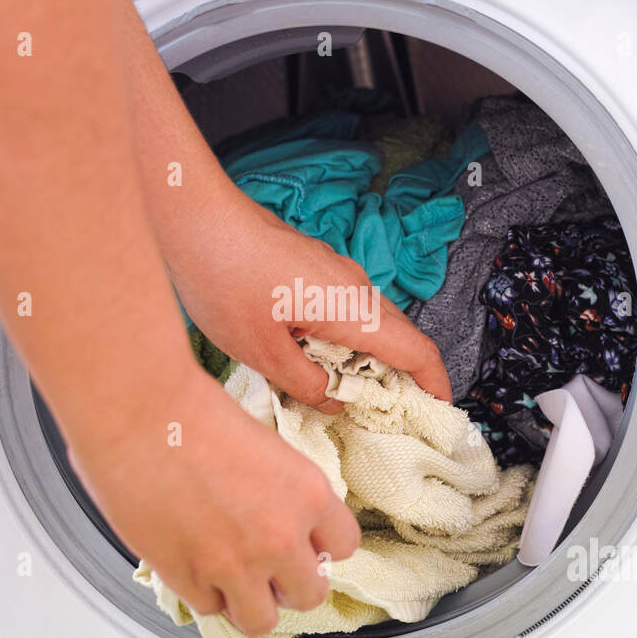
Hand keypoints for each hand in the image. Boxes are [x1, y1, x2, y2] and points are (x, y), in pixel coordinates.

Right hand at [65, 366, 360, 635]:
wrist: (139, 413)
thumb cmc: (193, 412)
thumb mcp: (266, 446)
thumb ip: (284, 492)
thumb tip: (283, 520)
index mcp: (308, 495)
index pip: (344, 546)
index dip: (320, 546)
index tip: (305, 543)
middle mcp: (279, 537)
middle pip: (309, 593)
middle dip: (289, 583)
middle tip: (269, 568)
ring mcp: (234, 565)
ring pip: (261, 619)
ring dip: (250, 602)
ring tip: (234, 580)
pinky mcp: (188, 578)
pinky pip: (209, 608)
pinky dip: (202, 592)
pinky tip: (193, 564)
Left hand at [165, 190, 453, 411]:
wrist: (194, 216)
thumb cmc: (223, 277)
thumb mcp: (260, 351)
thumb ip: (304, 383)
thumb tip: (333, 400)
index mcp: (352, 309)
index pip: (416, 351)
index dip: (436, 386)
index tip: (442, 415)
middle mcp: (354, 287)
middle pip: (400, 337)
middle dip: (405, 380)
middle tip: (393, 421)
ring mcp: (335, 272)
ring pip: (371, 323)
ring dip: (370, 360)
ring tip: (351, 398)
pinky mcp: (313, 267)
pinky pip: (346, 310)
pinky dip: (347, 341)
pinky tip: (317, 361)